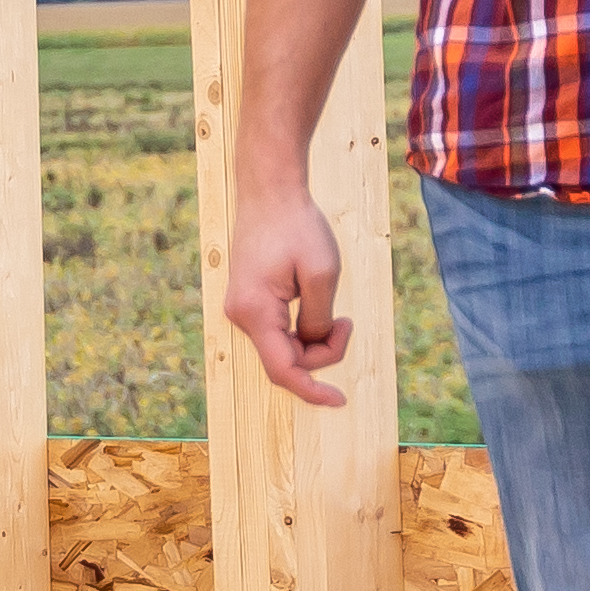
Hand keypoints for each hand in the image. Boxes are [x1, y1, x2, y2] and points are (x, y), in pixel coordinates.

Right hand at [220, 181, 356, 407]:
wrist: (270, 189)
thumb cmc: (297, 226)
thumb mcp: (323, 274)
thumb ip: (319, 321)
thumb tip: (314, 345)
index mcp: (255, 312)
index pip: (284, 371)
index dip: (313, 391)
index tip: (341, 401)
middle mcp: (241, 315)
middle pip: (286, 360)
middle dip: (322, 352)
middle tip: (348, 322)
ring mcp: (242, 308)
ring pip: (283, 346)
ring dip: (314, 338)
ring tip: (338, 311)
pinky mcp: (250, 299)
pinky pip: (278, 330)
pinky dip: (303, 328)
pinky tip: (317, 302)